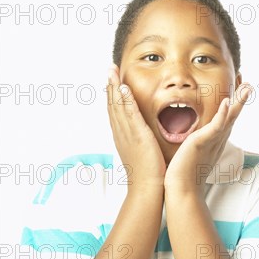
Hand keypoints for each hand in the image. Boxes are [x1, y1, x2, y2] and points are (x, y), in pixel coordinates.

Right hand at [107, 64, 165, 189]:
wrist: (148, 188)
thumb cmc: (149, 175)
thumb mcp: (143, 154)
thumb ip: (143, 143)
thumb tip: (147, 138)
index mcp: (123, 137)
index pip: (116, 112)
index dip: (113, 96)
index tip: (113, 82)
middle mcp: (122, 133)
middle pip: (113, 105)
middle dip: (111, 86)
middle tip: (109, 70)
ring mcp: (127, 134)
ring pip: (118, 106)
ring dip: (115, 87)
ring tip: (112, 72)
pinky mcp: (137, 135)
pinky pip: (129, 114)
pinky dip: (125, 100)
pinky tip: (124, 88)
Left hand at [164, 83, 251, 193]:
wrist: (182, 189)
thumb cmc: (184, 174)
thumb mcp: (192, 153)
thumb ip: (196, 145)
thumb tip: (192, 140)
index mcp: (214, 141)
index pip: (227, 120)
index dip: (234, 107)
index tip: (239, 93)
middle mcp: (217, 140)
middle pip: (233, 116)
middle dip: (241, 101)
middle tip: (250, 86)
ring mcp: (212, 141)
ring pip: (229, 118)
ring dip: (238, 102)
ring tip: (247, 88)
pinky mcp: (203, 142)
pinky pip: (216, 126)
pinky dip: (222, 114)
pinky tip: (227, 102)